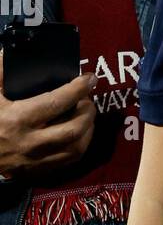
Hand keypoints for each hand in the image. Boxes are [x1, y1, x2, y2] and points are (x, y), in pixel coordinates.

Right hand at [0, 50, 96, 176]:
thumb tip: (9, 54)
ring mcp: (37, 159)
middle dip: (88, 111)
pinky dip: (82, 143)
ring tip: (87, 114)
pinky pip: (71, 160)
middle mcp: (31, 142)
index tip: (89, 79)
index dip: (77, 89)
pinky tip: (81, 132)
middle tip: (88, 99)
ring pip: (77, 147)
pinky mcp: (40, 170)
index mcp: (18, 119)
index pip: (57, 102)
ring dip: (89, 129)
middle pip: (74, 128)